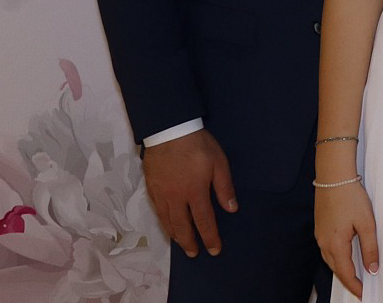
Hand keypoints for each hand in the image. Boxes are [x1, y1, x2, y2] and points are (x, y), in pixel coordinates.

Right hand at [142, 129, 235, 257]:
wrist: (169, 130)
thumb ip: (224, 187)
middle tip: (194, 253)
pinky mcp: (151, 187)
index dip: (210, 237)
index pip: (204, 221)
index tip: (214, 249)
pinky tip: (166, 224)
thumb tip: (231, 209)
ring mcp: (161, 193)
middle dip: (189, 242)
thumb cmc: (198, 145)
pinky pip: (157, 210)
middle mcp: (176, 197)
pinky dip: (163, 221)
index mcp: (195, 192)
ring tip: (181, 243)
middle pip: (182, 226)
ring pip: (167, 220)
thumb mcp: (219, 162)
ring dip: (175, 235)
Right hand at [315, 177, 377, 298]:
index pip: (345, 274)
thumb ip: (370, 248)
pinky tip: (344, 256)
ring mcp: (320, 236)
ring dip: (342, 270)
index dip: (355, 286)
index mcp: (335, 245)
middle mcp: (324, 243)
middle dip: (348, 281)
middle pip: (336, 270)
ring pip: (330, 260)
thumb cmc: (349, 196)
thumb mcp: (366, 223)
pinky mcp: (320, 228)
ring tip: (354, 276)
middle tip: (360, 288)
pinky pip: (327, 250)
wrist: (333, 176)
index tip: (364, 293)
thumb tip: (373, 268)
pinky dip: (336, 258)